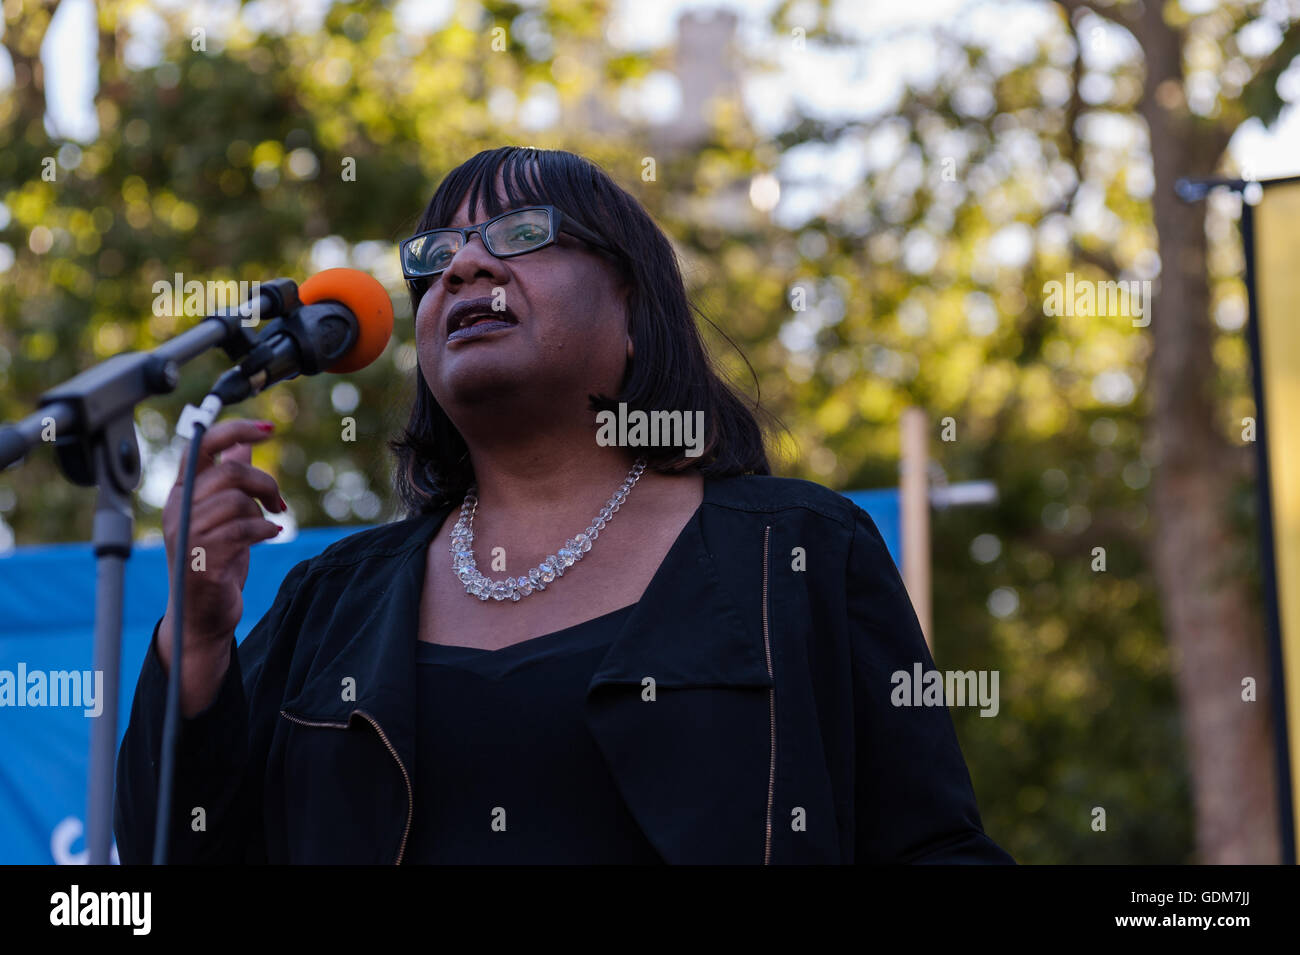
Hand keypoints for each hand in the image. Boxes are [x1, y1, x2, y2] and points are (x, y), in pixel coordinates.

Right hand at [157, 418, 285, 712]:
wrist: (201, 615)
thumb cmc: (215, 561)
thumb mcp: (223, 515)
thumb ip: (229, 480)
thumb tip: (242, 446)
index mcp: (181, 493)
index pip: (200, 445)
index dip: (235, 430)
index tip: (268, 427)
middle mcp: (178, 510)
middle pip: (229, 472)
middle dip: (265, 482)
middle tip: (278, 501)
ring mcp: (188, 535)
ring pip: (238, 501)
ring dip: (264, 512)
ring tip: (270, 525)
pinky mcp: (203, 559)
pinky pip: (244, 530)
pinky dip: (265, 531)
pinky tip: (270, 537)